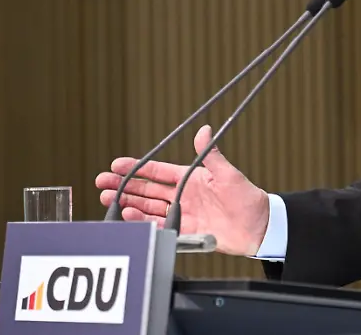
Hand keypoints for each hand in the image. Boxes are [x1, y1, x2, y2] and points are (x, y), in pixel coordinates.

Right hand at [95, 125, 269, 256]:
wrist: (259, 227)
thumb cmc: (247, 198)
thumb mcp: (228, 174)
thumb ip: (211, 155)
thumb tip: (203, 129)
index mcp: (191, 179)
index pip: (158, 171)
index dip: (138, 168)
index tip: (116, 165)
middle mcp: (183, 195)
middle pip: (147, 189)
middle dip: (124, 185)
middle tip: (101, 182)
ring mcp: (182, 213)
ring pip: (148, 207)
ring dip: (128, 202)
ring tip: (108, 199)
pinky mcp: (184, 230)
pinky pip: (158, 225)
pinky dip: (142, 221)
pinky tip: (127, 215)